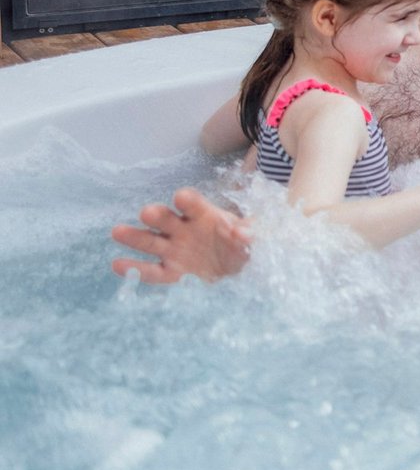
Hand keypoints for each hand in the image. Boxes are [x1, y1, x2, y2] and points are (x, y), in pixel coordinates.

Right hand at [110, 187, 252, 282]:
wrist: (238, 267)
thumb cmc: (243, 244)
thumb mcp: (253, 237)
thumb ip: (249, 233)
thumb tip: (244, 233)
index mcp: (204, 215)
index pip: (193, 204)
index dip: (187, 200)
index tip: (181, 197)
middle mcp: (184, 229)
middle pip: (166, 219)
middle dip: (158, 215)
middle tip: (147, 212)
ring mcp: (174, 250)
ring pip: (151, 241)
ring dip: (135, 236)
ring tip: (117, 231)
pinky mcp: (172, 272)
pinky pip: (152, 271)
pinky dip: (135, 269)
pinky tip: (118, 264)